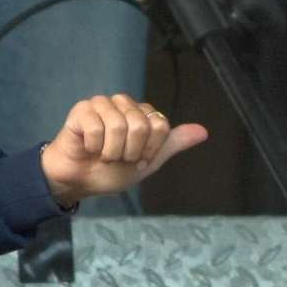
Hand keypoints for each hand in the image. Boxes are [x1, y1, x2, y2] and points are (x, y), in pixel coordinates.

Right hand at [39, 93, 205, 206]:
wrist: (82, 181)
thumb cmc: (113, 170)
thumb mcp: (150, 161)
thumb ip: (173, 144)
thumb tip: (203, 131)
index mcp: (142, 114)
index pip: (160, 126)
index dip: (151, 150)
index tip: (139, 159)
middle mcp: (124, 104)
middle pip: (141, 125)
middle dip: (131, 152)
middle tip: (120, 158)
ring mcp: (102, 104)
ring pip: (119, 125)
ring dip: (113, 151)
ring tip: (105, 155)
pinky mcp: (82, 110)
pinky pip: (96, 128)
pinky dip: (95, 147)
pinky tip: (90, 149)